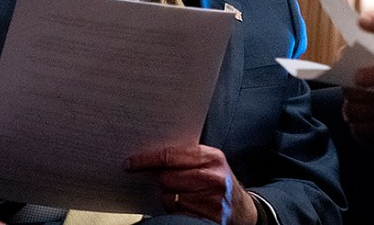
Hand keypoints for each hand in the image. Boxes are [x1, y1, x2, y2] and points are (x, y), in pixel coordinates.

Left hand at [125, 145, 256, 224]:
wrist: (243, 209)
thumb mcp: (210, 162)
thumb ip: (186, 156)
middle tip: (172, 182)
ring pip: (169, 198)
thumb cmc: (221, 182)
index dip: (146, 159)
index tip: (130, 163)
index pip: (170, 156)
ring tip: (186, 195)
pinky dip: (177, 211)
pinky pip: (177, 214)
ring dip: (170, 198)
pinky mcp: (208, 218)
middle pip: (166, 178)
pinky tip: (189, 206)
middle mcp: (213, 178)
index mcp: (212, 157)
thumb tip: (150, 156)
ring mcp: (211, 200)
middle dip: (163, 181)